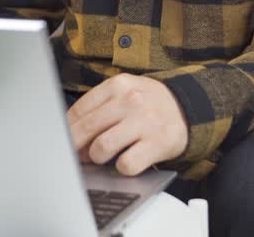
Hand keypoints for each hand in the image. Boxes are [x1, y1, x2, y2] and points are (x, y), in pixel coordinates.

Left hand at [66, 73, 188, 175]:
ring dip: (98, 157)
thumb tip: (70, 135)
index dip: (67, 130)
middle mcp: (131, 101)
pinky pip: (127, 164)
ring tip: (104, 157)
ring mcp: (145, 121)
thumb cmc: (148, 104)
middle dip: (76, 147)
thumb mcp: (124, 93)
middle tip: (79, 155)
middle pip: (86, 129)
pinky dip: (122, 167)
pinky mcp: (159, 143)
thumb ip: (98, 108)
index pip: (79, 110)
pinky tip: (127, 161)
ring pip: (102, 147)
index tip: (64, 141)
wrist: (189, 108)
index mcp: (117, 85)